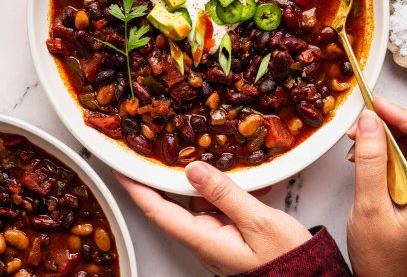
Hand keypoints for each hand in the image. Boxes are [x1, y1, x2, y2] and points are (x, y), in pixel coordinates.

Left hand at [115, 161, 311, 275]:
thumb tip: (194, 169)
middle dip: (159, 175)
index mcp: (204, 239)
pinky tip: (229, 170)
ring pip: (195, 199)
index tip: (120, 167)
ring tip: (191, 148)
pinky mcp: (228, 229)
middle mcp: (204, 237)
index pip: (158, 211)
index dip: (136, 188)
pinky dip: (218, 184)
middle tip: (151, 147)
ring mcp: (216, 234)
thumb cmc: (285, 258)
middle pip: (171, 202)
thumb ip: (224, 194)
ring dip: (193, 176)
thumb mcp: (258, 221)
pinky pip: (214, 202)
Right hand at [346, 98, 406, 276]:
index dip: (403, 113)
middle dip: (387, 124)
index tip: (374, 108)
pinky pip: (404, 155)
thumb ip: (371, 161)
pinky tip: (362, 159)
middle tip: (357, 130)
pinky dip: (382, 150)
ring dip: (381, 137)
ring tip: (355, 147)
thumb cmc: (382, 255)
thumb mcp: (369, 206)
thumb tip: (371, 121)